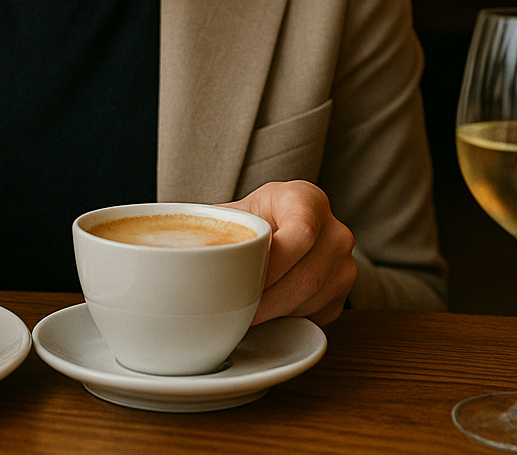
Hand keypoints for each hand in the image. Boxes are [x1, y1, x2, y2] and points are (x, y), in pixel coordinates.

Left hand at [222, 180, 355, 325]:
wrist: (287, 224)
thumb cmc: (257, 218)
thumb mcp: (237, 212)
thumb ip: (214, 226)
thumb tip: (170, 244)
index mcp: (307, 199)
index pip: (300, 236)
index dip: (271, 266)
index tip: (240, 282)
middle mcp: (335, 229)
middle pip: (307, 276)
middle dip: (267, 300)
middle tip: (235, 311)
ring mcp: (345, 262)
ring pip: (312, 299)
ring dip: (276, 311)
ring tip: (245, 312)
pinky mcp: (344, 291)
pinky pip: (318, 313)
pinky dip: (289, 316)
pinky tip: (270, 310)